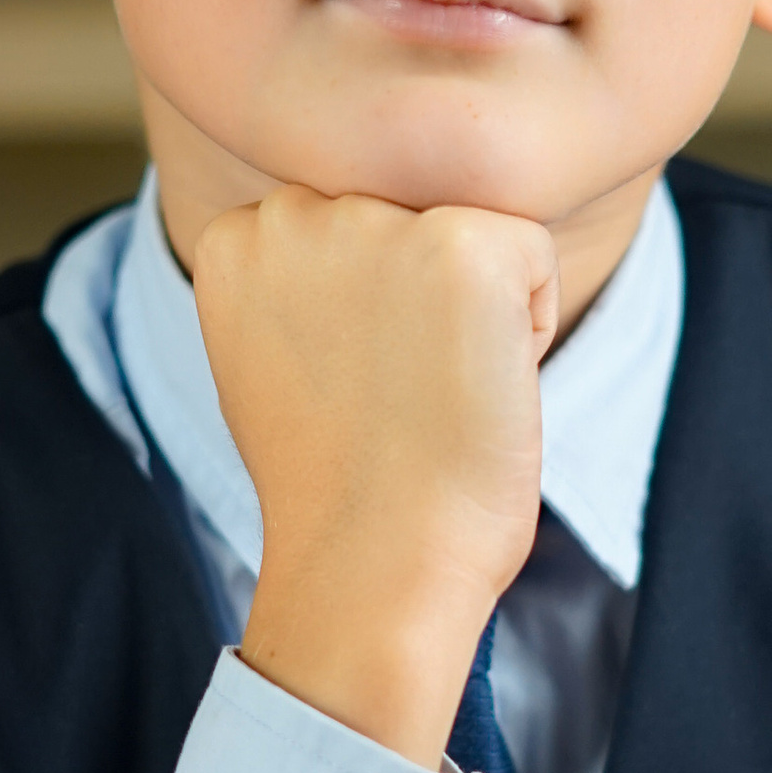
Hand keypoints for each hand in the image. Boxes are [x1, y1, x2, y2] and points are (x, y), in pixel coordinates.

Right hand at [193, 188, 558, 764]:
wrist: (373, 562)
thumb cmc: (337, 483)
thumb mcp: (274, 356)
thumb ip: (297, 281)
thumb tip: (355, 253)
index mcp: (237, 235)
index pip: (348, 227)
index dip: (368, 311)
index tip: (348, 384)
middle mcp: (295, 210)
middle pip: (410, 221)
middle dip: (421, 299)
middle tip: (393, 394)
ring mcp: (378, 221)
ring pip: (471, 238)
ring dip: (474, 311)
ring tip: (431, 392)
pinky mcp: (465, 243)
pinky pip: (534, 254)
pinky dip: (530, 326)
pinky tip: (475, 388)